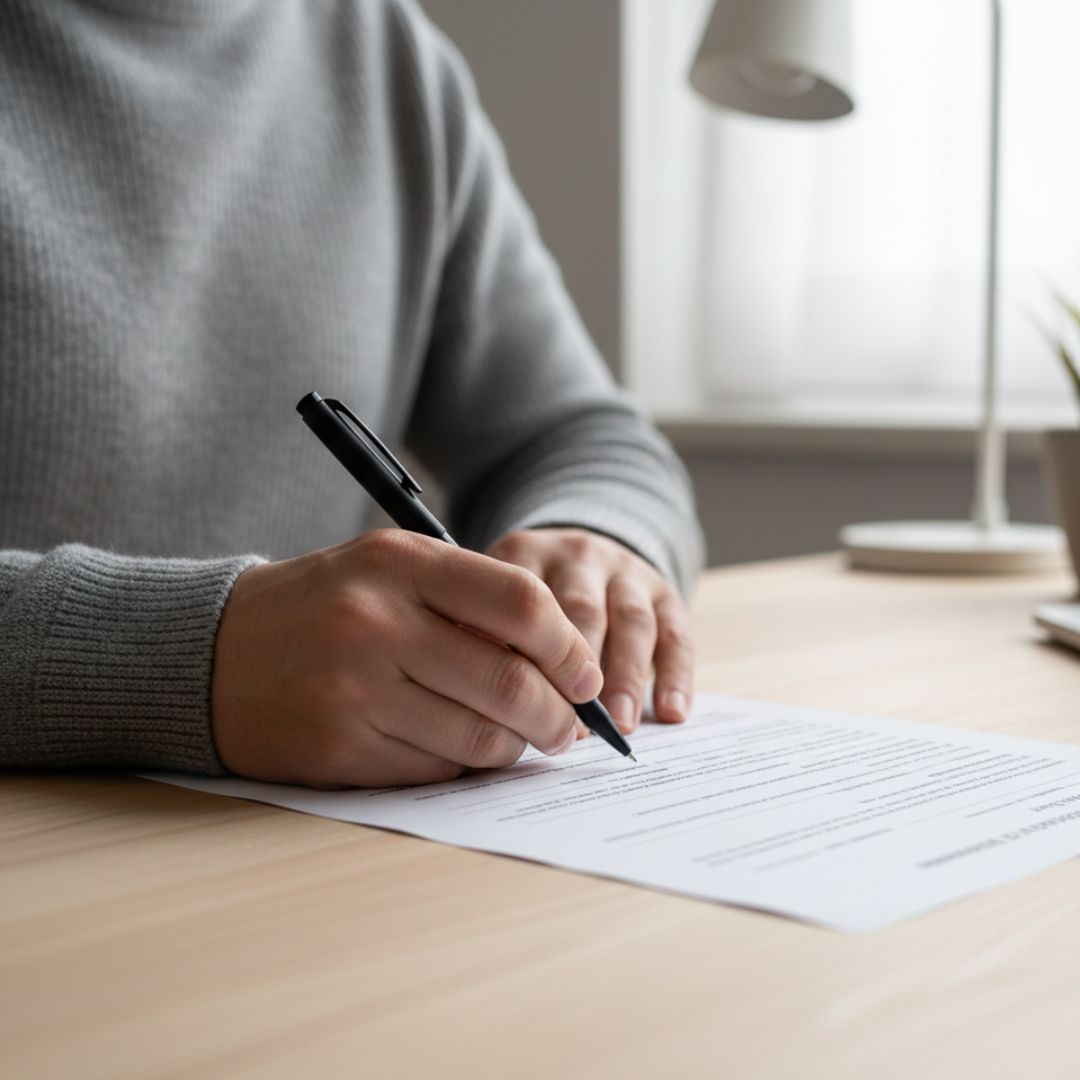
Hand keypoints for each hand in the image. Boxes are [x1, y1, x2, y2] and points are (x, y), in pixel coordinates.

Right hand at [211, 531, 602, 787]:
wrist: (210, 652)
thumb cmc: (321, 606)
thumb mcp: (388, 570)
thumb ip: (468, 600)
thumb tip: (560, 661)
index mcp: (399, 563)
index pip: (520, 602)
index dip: (569, 647)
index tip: (586, 675)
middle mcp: (377, 622)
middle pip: (510, 681)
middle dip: (559, 716)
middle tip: (568, 728)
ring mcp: (354, 689)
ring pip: (480, 737)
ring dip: (514, 747)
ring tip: (516, 739)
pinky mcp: (337, 748)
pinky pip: (434, 769)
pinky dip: (460, 764)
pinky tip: (453, 747)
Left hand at [486, 529, 692, 736]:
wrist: (580, 559)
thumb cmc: (523, 603)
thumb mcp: (494, 601)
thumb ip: (488, 640)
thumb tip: (492, 711)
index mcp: (526, 555)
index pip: (525, 603)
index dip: (528, 657)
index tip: (527, 707)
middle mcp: (579, 557)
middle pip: (582, 610)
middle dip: (580, 670)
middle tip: (575, 722)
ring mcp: (626, 572)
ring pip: (632, 622)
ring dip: (627, 676)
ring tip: (621, 722)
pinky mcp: (663, 593)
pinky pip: (676, 634)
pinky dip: (676, 676)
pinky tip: (671, 713)